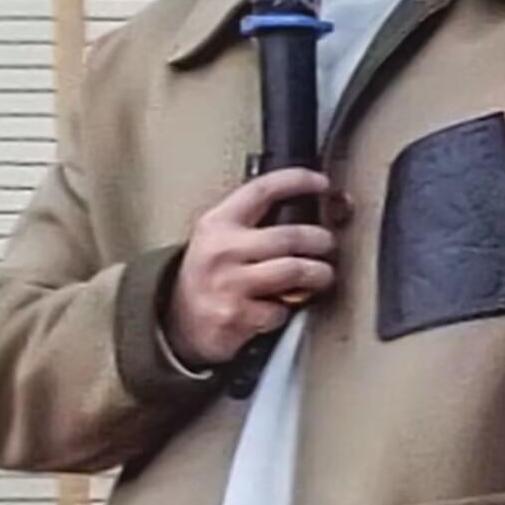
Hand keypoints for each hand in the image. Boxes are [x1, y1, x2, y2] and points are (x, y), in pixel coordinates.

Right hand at [164, 168, 335, 366]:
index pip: (262, 190)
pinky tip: (281, 306)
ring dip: (319, 274)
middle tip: (327, 244)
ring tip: (321, 274)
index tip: (321, 182)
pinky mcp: (236, 316)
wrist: (177, 323)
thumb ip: (258, 223)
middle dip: (321, 240)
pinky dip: (288, 310)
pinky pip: (281, 309)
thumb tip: (316, 206)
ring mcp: (229, 284)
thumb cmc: (210, 276)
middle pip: (290, 236)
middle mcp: (223, 250)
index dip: (297, 180)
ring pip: (294, 271)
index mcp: (219, 223)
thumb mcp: (222, 238)